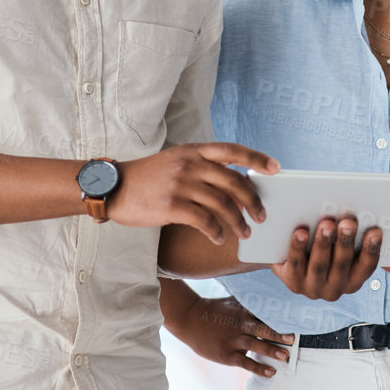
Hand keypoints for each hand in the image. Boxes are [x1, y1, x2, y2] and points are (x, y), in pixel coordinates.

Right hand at [107, 143, 277, 244]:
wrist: (113, 188)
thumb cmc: (148, 178)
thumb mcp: (175, 161)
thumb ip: (202, 167)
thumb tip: (234, 184)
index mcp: (193, 151)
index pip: (232, 150)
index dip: (256, 159)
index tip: (275, 168)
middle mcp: (190, 164)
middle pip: (234, 181)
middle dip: (253, 200)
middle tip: (262, 215)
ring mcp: (181, 184)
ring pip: (222, 204)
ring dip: (238, 222)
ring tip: (244, 233)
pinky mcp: (172, 205)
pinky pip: (204, 220)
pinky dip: (216, 231)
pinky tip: (220, 238)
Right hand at [162, 293, 294, 377]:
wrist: (188, 319)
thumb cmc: (213, 310)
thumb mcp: (232, 301)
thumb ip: (251, 303)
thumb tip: (271, 298)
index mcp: (243, 311)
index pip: (265, 314)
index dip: (280, 318)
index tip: (295, 320)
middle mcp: (239, 325)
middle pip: (263, 329)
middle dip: (279, 335)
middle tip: (293, 339)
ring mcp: (233, 340)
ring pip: (256, 346)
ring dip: (272, 350)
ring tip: (285, 356)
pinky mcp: (227, 355)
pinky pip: (246, 363)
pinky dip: (259, 368)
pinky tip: (271, 372)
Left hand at [270, 217, 382, 301]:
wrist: (291, 260)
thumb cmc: (324, 246)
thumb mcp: (340, 244)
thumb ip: (353, 234)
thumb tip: (364, 215)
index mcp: (354, 280)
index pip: (367, 266)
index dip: (372, 249)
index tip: (374, 232)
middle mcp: (336, 288)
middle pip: (342, 265)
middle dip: (346, 242)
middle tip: (348, 223)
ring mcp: (314, 288)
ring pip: (320, 266)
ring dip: (324, 244)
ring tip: (326, 224)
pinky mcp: (294, 282)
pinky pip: (296, 264)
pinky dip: (298, 247)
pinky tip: (301, 233)